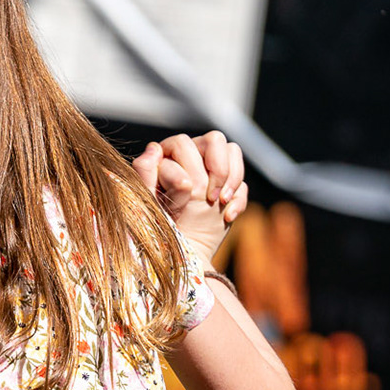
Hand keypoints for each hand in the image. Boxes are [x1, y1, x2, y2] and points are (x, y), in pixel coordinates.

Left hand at [134, 130, 246, 260]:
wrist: (179, 249)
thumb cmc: (157, 223)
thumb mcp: (148, 199)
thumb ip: (145, 172)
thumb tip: (154, 148)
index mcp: (167, 154)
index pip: (184, 143)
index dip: (191, 166)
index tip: (191, 193)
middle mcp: (190, 155)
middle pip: (214, 140)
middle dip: (217, 169)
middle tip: (210, 197)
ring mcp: (212, 169)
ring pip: (232, 151)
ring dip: (232, 178)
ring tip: (220, 203)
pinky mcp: (229, 186)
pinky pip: (243, 180)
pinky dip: (239, 199)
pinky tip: (227, 216)